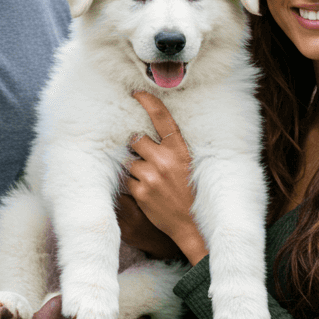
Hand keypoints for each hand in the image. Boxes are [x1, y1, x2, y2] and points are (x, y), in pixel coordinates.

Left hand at [124, 91, 207, 264]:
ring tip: (148, 178)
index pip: (162, 118)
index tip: (136, 93)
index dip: (148, 101)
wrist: (192, 225)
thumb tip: (151, 134)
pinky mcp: (140, 192)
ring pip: (129, 161)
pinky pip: (126, 180)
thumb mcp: (189, 165)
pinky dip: (131, 183)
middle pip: (136, 139)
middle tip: (143, 155)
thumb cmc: (191, 193)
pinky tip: (145, 191)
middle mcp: (165, 160)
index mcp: (180, 150)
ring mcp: (151, 176)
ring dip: (133, 167)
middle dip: (135, 145)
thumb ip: (172, 149)